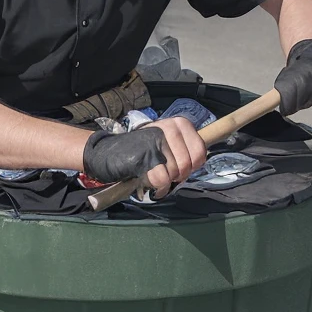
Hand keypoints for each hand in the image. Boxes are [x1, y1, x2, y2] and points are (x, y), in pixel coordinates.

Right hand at [82, 117, 206, 196]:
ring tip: (156, 174)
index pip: (201, 152)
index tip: (181, 166)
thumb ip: (186, 147)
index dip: (193, 166)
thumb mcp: (168, 141)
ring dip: (166, 181)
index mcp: (179, 124)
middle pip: (188, 165)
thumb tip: (201, 161)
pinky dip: (158, 187)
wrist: (110, 152)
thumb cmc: (142, 150)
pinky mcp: (145, 156)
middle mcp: (169, 128)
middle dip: (178, 176)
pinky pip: (162, 180)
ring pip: (175, 173)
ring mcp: (156, 141)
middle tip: (166, 173)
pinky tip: (151, 182)